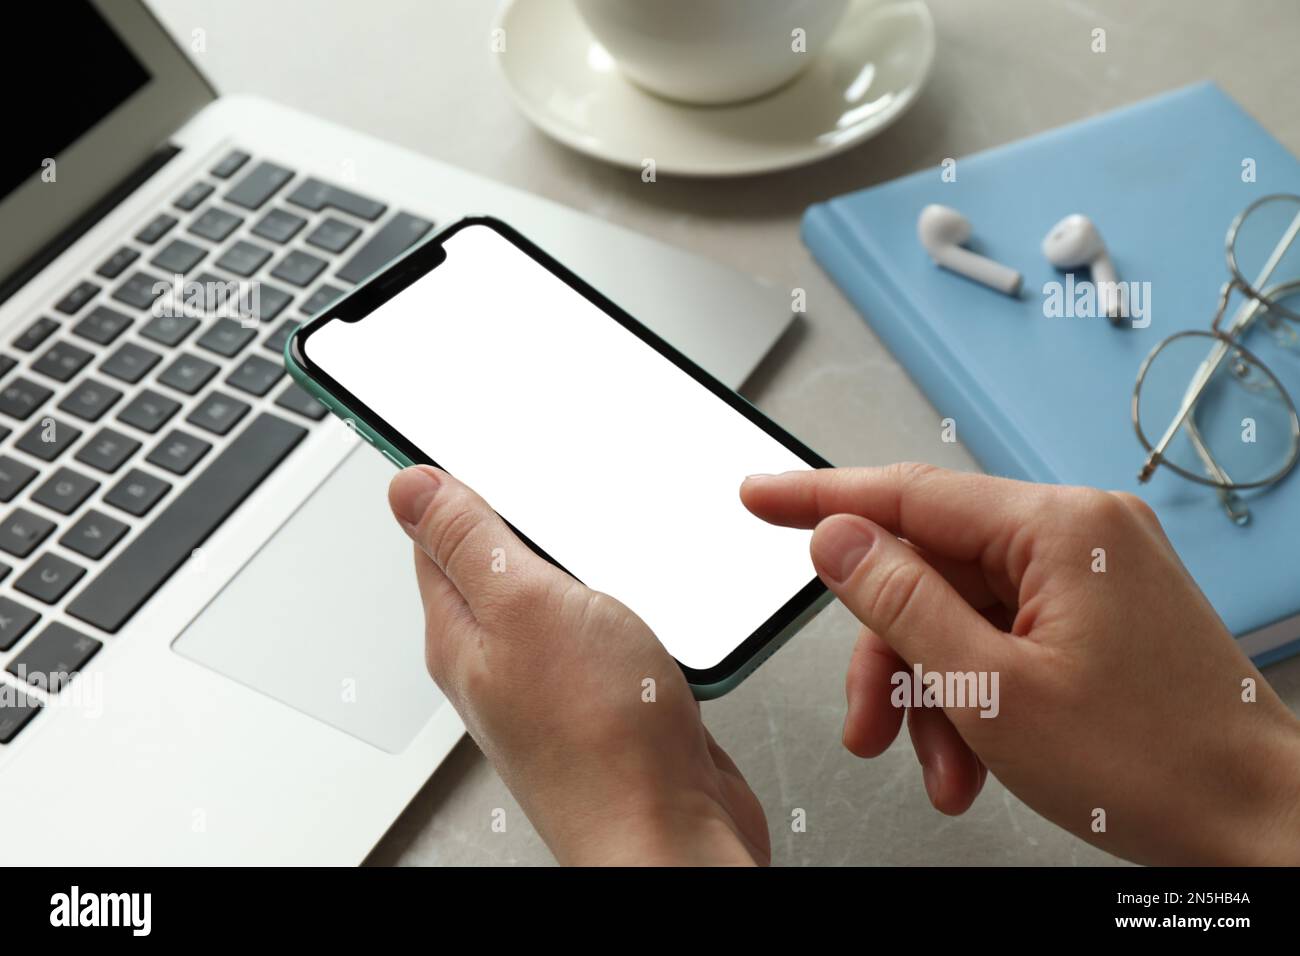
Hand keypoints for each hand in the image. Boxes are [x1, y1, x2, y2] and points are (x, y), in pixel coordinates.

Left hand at [389, 465, 767, 864]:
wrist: (671, 834)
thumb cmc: (600, 737)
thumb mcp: (524, 603)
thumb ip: (469, 540)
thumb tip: (407, 485)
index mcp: (464, 632)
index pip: (436, 536)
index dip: (449, 481)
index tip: (459, 435)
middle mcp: (504, 658)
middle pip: (499, 561)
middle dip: (521, 514)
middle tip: (536, 469)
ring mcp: (561, 679)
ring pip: (560, 594)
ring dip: (579, 557)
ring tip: (587, 517)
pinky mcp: (614, 695)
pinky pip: (608, 628)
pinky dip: (622, 600)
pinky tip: (640, 588)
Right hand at [742, 463, 1299, 864]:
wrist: (1258, 825)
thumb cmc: (1156, 765)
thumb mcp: (992, 690)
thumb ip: (900, 602)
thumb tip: (837, 539)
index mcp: (1059, 529)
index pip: (907, 493)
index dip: (818, 497)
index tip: (759, 495)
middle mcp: (1078, 535)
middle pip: (929, 569)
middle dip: (890, 655)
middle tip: (867, 724)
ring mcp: (1090, 574)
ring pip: (959, 612)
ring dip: (931, 692)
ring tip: (939, 767)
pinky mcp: (1096, 612)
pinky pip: (1001, 634)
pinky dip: (974, 694)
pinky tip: (973, 759)